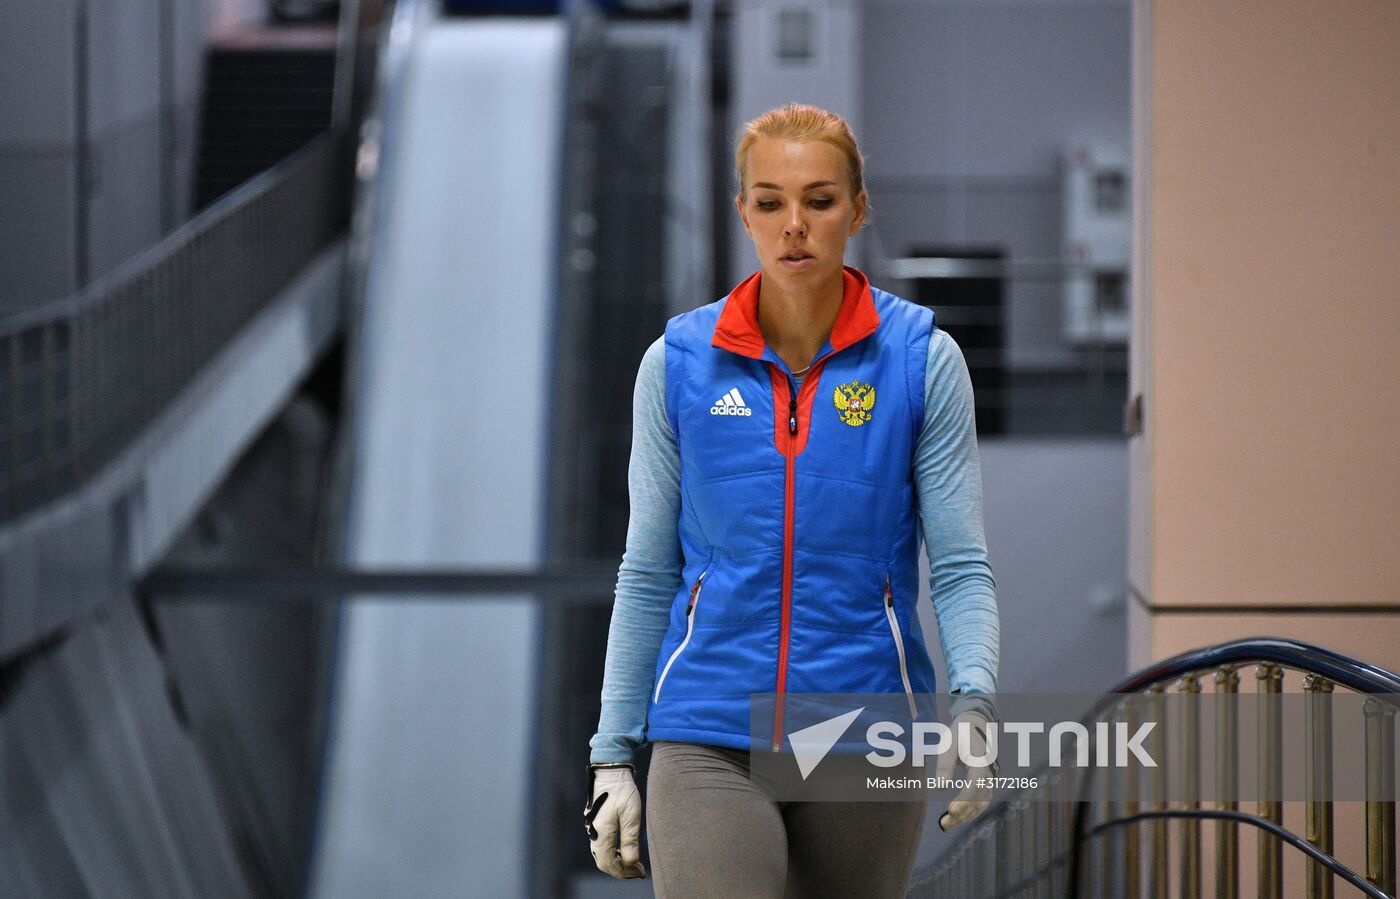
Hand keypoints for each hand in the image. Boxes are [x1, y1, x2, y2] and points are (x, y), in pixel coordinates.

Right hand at [583, 764, 646, 878]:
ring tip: (634, 862)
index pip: (607, 864)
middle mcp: (593, 833)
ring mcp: (593, 828)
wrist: (610, 771)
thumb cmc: (622, 791)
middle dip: (621, 869)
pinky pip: (602, 844)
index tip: (638, 873)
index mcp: (601, 834)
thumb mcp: (631, 815)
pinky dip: (613, 851)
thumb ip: (630, 840)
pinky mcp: (596, 822)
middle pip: (604, 861)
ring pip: (602, 853)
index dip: (622, 872)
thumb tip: (631, 862)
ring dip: (618, 861)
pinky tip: (624, 849)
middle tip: (638, 870)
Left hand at [935, 709, 995, 830]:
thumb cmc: (959, 734)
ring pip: (981, 802)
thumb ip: (945, 765)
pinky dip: (970, 811)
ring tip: (946, 824)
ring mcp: (990, 778)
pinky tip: (956, 817)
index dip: (965, 799)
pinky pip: (981, 801)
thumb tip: (940, 787)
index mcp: (980, 760)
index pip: (976, 784)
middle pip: (979, 798)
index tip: (951, 810)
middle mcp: (989, 772)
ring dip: (966, 815)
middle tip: (944, 823)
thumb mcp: (948, 745)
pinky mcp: (986, 783)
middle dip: (963, 812)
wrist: (975, 725)